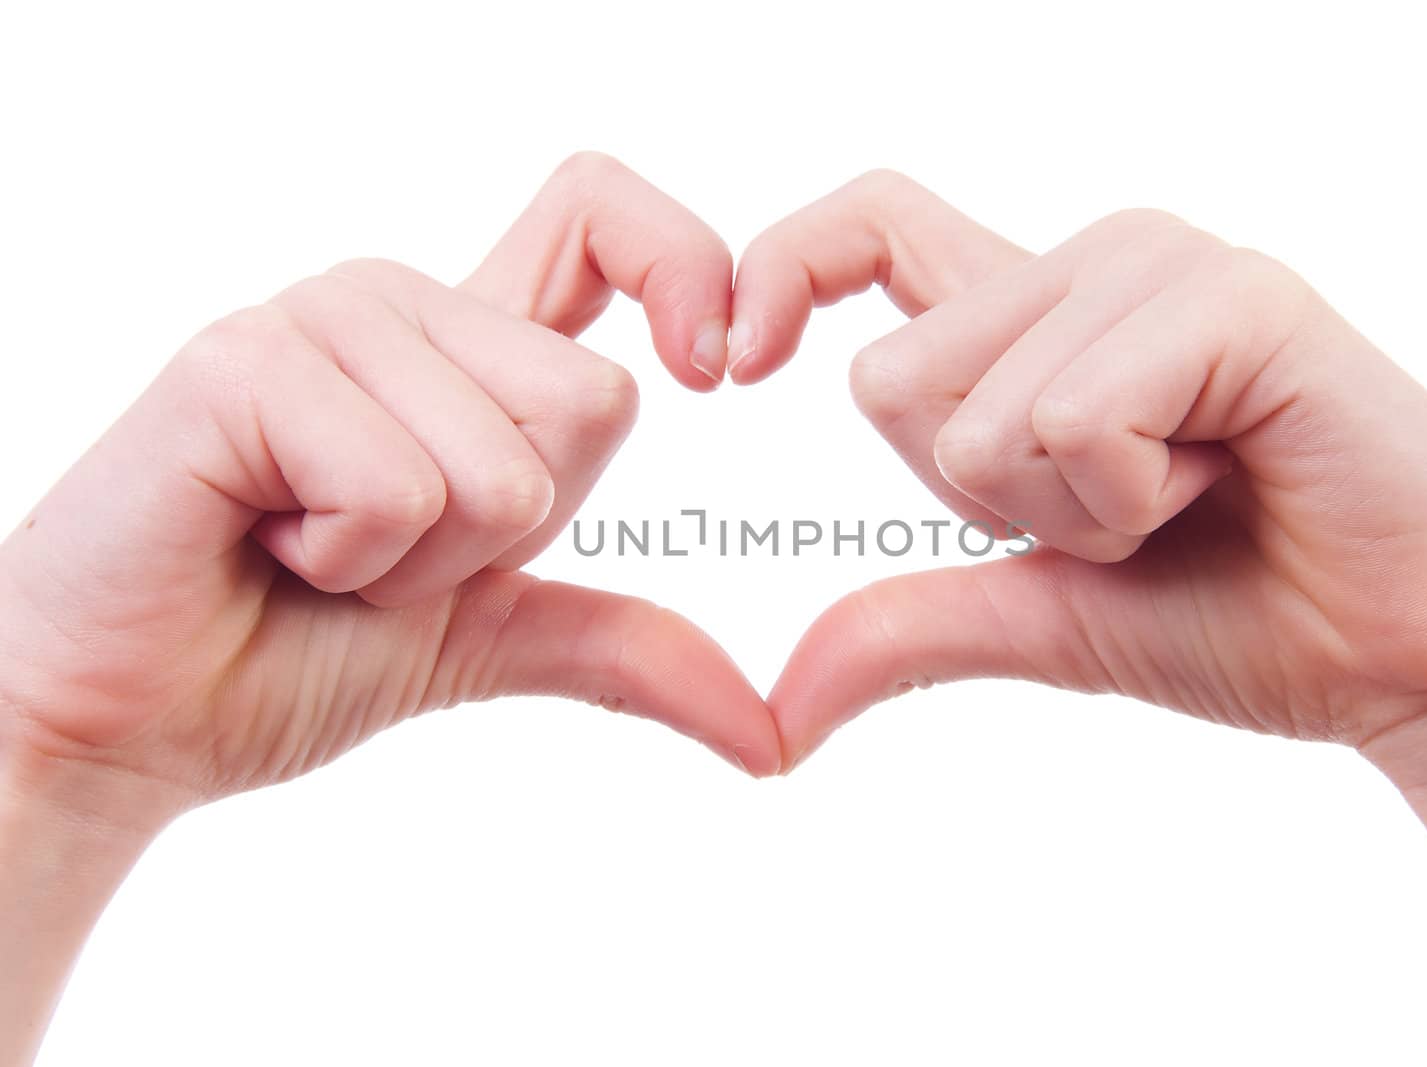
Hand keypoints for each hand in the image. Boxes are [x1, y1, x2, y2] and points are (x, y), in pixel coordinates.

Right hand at [0, 152, 780, 826]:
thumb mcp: (492, 637)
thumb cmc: (293, 655)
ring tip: (307, 549)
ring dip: (420, 565)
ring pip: (508, 467)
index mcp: (462, 341)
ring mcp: (318, 321)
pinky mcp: (243, 365)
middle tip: (377, 550)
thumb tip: (772, 737)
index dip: (687, 266)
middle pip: (597, 403)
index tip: (719, 370)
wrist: (132, 721)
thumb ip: (625, 646)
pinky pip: (401, 488)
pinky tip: (261, 544)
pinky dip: (349, 566)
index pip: (603, 217)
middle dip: (509, 536)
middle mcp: (396, 304)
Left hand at [732, 172, 1426, 786]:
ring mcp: (1161, 268)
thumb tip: (777, 709)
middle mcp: (1090, 265)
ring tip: (1191, 495)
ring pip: (974, 409)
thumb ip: (910, 624)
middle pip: (888, 378)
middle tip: (1128, 510)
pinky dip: (1127, 498)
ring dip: (1070, 511)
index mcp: (1039, 319)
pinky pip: (1073, 415)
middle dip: (985, 503)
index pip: (869, 226)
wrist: (1413, 657)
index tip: (730, 366)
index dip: (780, 270)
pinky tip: (1230, 480)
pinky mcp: (1234, 299)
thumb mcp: (1041, 617)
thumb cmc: (1240, 615)